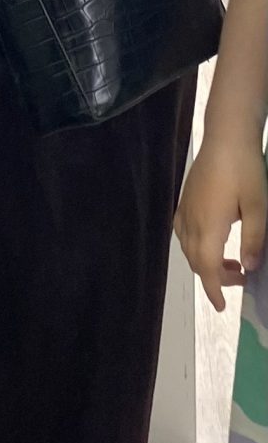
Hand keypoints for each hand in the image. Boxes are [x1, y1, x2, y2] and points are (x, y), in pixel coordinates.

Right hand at [175, 136, 267, 312]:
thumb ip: (254, 240)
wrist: (226, 136)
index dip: (215, 289)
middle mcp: (192, 222)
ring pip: (188, 249)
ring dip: (206, 262)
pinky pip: (183, 233)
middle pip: (197, 261)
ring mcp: (185, 210)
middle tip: (240, 278)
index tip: (223, 306)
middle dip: (215, 278)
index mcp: (210, 226)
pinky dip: (195, 246)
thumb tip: (249, 268)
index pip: (208, 268)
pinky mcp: (185, 200)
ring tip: (231, 262)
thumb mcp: (259, 206)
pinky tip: (210, 240)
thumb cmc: (245, 169)